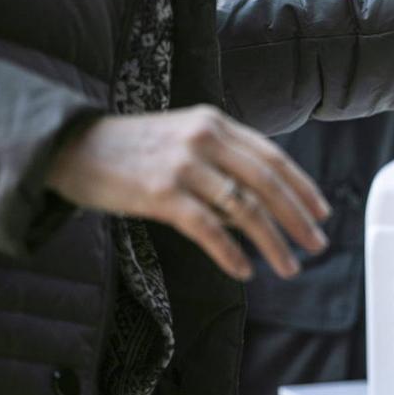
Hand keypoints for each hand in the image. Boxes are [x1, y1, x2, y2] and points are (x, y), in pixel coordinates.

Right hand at [46, 106, 331, 280]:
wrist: (71, 147)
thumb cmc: (132, 148)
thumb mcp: (184, 138)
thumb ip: (224, 161)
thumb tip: (261, 204)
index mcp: (215, 123)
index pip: (274, 157)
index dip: (303, 187)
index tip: (323, 212)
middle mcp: (205, 139)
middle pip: (267, 184)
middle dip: (298, 218)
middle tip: (317, 244)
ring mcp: (183, 166)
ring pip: (244, 208)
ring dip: (273, 242)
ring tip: (288, 265)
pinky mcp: (160, 194)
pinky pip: (208, 228)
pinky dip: (230, 252)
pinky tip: (244, 270)